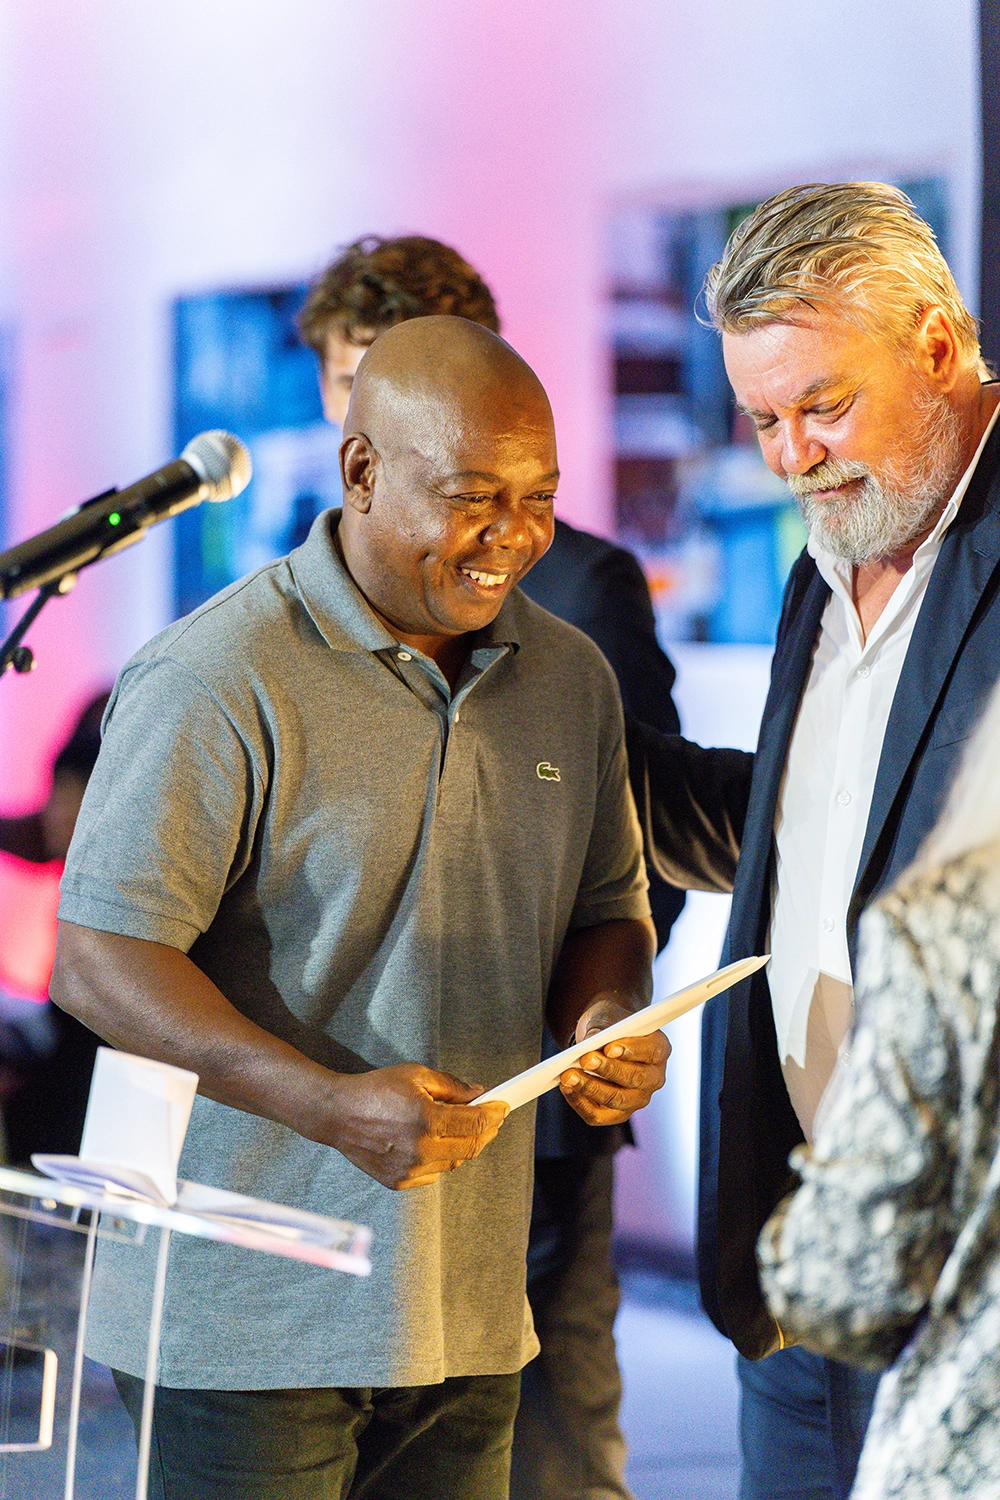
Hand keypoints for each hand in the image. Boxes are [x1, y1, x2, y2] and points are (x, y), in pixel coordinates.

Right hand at [317, 1063, 508, 1188]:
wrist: (337, 1114)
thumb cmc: (375, 1090)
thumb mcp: (415, 1075)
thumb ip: (451, 1086)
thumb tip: (478, 1094)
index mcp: (427, 1119)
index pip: (477, 1122)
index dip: (495, 1114)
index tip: (503, 1107)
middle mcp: (421, 1149)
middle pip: (471, 1147)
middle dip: (486, 1131)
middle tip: (490, 1118)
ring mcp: (410, 1170)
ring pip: (454, 1162)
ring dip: (462, 1144)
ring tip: (457, 1127)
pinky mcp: (399, 1182)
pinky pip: (432, 1173)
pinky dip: (439, 1158)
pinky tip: (431, 1142)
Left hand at [559, 994, 669, 1125]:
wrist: (603, 1038)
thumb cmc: (609, 1024)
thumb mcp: (607, 1017)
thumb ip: (601, 1028)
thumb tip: (589, 1043)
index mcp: (659, 1049)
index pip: (651, 1051)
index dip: (631, 1050)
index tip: (609, 1047)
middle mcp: (654, 1078)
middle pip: (635, 1078)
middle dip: (608, 1069)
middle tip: (585, 1059)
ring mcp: (637, 1098)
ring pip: (616, 1099)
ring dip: (590, 1088)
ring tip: (568, 1075)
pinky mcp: (617, 1113)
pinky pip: (599, 1115)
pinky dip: (580, 1103)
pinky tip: (566, 1088)